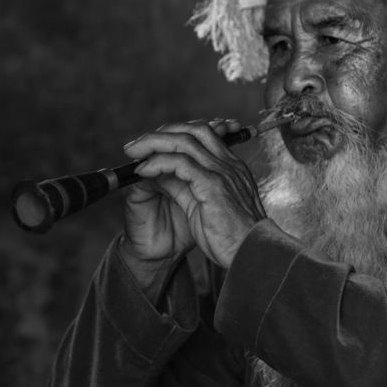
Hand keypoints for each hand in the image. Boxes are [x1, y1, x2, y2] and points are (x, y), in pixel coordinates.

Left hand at [121, 119, 265, 268]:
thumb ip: (186, 186)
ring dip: (153, 143)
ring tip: (132, 153)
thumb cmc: (232, 237)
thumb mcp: (205, 205)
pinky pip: (180, 164)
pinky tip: (143, 171)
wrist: (254, 256)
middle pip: (192, 130)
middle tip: (135, 145)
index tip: (152, 143)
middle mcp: (228, 164)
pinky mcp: (213, 186)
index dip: (175, 134)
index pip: (203, 134)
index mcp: (231, 167)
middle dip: (160, 133)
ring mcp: (222, 173)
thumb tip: (160, 174)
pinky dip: (158, 163)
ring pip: (184, 142)